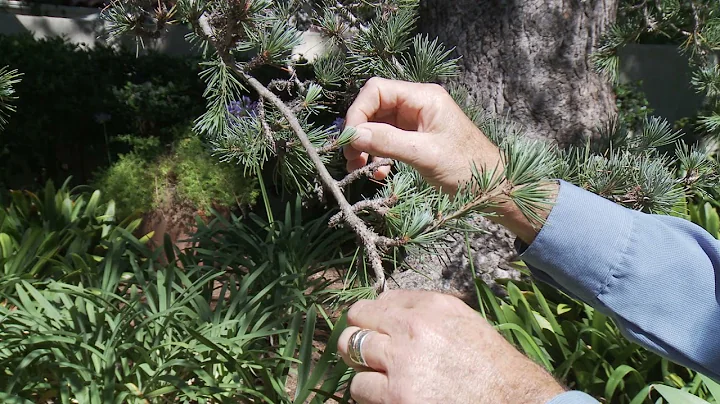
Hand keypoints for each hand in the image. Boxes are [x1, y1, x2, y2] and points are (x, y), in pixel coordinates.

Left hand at [337, 290, 565, 403]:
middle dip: (359, 334)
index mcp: (433, 306)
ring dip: (362, 364)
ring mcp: (402, 363)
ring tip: (378, 376)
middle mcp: (414, 327)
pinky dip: (367, 393)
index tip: (375, 328)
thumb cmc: (492, 367)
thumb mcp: (464, 322)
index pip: (381, 299)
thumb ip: (425, 311)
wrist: (513, 402)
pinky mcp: (395, 396)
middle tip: (367, 351)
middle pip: (356, 319)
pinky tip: (386, 396)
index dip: (374, 316)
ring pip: (351, 351)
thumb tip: (385, 306)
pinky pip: (358, 388)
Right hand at [344, 77, 557, 242]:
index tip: (349, 140)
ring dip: (365, 146)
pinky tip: (379, 173)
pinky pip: (388, 142)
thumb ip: (387, 142)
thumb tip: (352, 135)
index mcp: (423, 98)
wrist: (494, 187)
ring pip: (378, 126)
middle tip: (350, 159)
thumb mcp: (424, 154)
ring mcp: (417, 123)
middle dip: (359, 132)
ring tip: (359, 168)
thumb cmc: (468, 167)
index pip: (377, 90)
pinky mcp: (416, 140)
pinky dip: (378, 156)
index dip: (357, 112)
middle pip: (374, 108)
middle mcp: (418, 105)